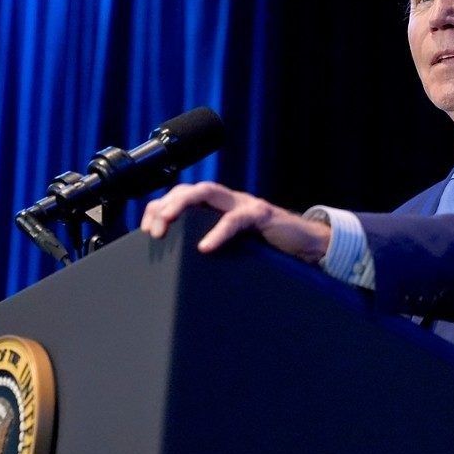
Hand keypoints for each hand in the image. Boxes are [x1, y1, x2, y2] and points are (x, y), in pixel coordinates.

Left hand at [140, 182, 330, 262]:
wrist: (308, 245)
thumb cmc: (268, 247)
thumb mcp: (233, 246)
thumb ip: (211, 244)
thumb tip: (180, 264)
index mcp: (217, 207)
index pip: (180, 196)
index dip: (158, 207)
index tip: (144, 229)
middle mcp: (228, 200)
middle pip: (188, 189)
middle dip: (164, 205)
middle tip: (152, 231)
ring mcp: (244, 204)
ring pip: (206, 192)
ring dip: (181, 205)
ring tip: (167, 225)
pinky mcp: (262, 215)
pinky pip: (235, 219)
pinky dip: (218, 232)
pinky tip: (205, 247)